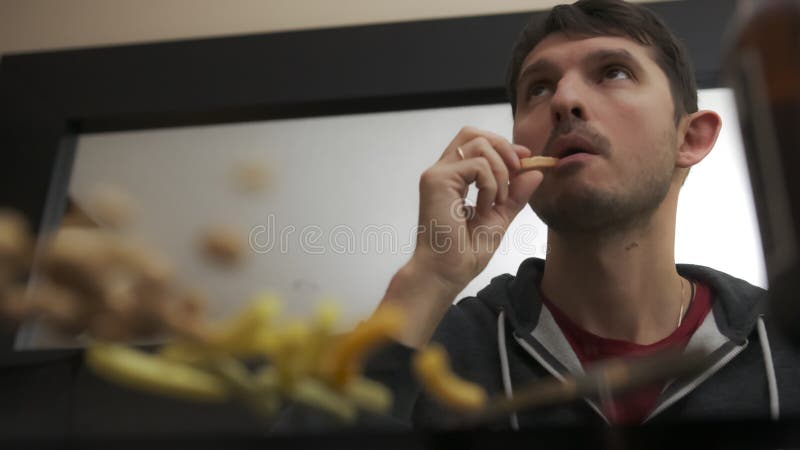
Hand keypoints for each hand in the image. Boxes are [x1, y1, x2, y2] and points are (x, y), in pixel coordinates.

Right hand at [412, 126, 543, 288]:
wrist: (446, 273)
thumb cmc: (463, 252)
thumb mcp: (499, 217)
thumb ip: (515, 194)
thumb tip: (535, 172)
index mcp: (452, 177)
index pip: (476, 142)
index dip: (504, 146)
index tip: (525, 161)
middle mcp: (441, 171)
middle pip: (473, 133)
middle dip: (503, 147)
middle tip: (517, 171)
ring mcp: (437, 174)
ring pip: (478, 144)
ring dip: (500, 171)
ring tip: (498, 200)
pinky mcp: (437, 180)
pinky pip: (477, 165)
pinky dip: (491, 183)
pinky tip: (485, 206)